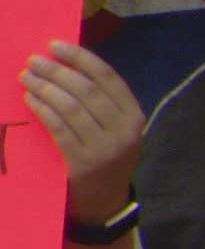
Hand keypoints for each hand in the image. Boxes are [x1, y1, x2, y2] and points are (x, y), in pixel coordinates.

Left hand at [20, 41, 145, 222]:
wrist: (104, 203)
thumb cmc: (104, 158)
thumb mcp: (114, 130)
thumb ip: (100, 103)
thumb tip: (65, 65)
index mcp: (134, 117)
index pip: (107, 78)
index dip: (80, 58)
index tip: (55, 45)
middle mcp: (124, 132)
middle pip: (86, 90)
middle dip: (56, 71)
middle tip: (33, 61)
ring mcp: (105, 149)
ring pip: (70, 107)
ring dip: (44, 87)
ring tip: (27, 77)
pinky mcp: (83, 163)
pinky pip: (58, 128)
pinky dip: (42, 109)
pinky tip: (30, 99)